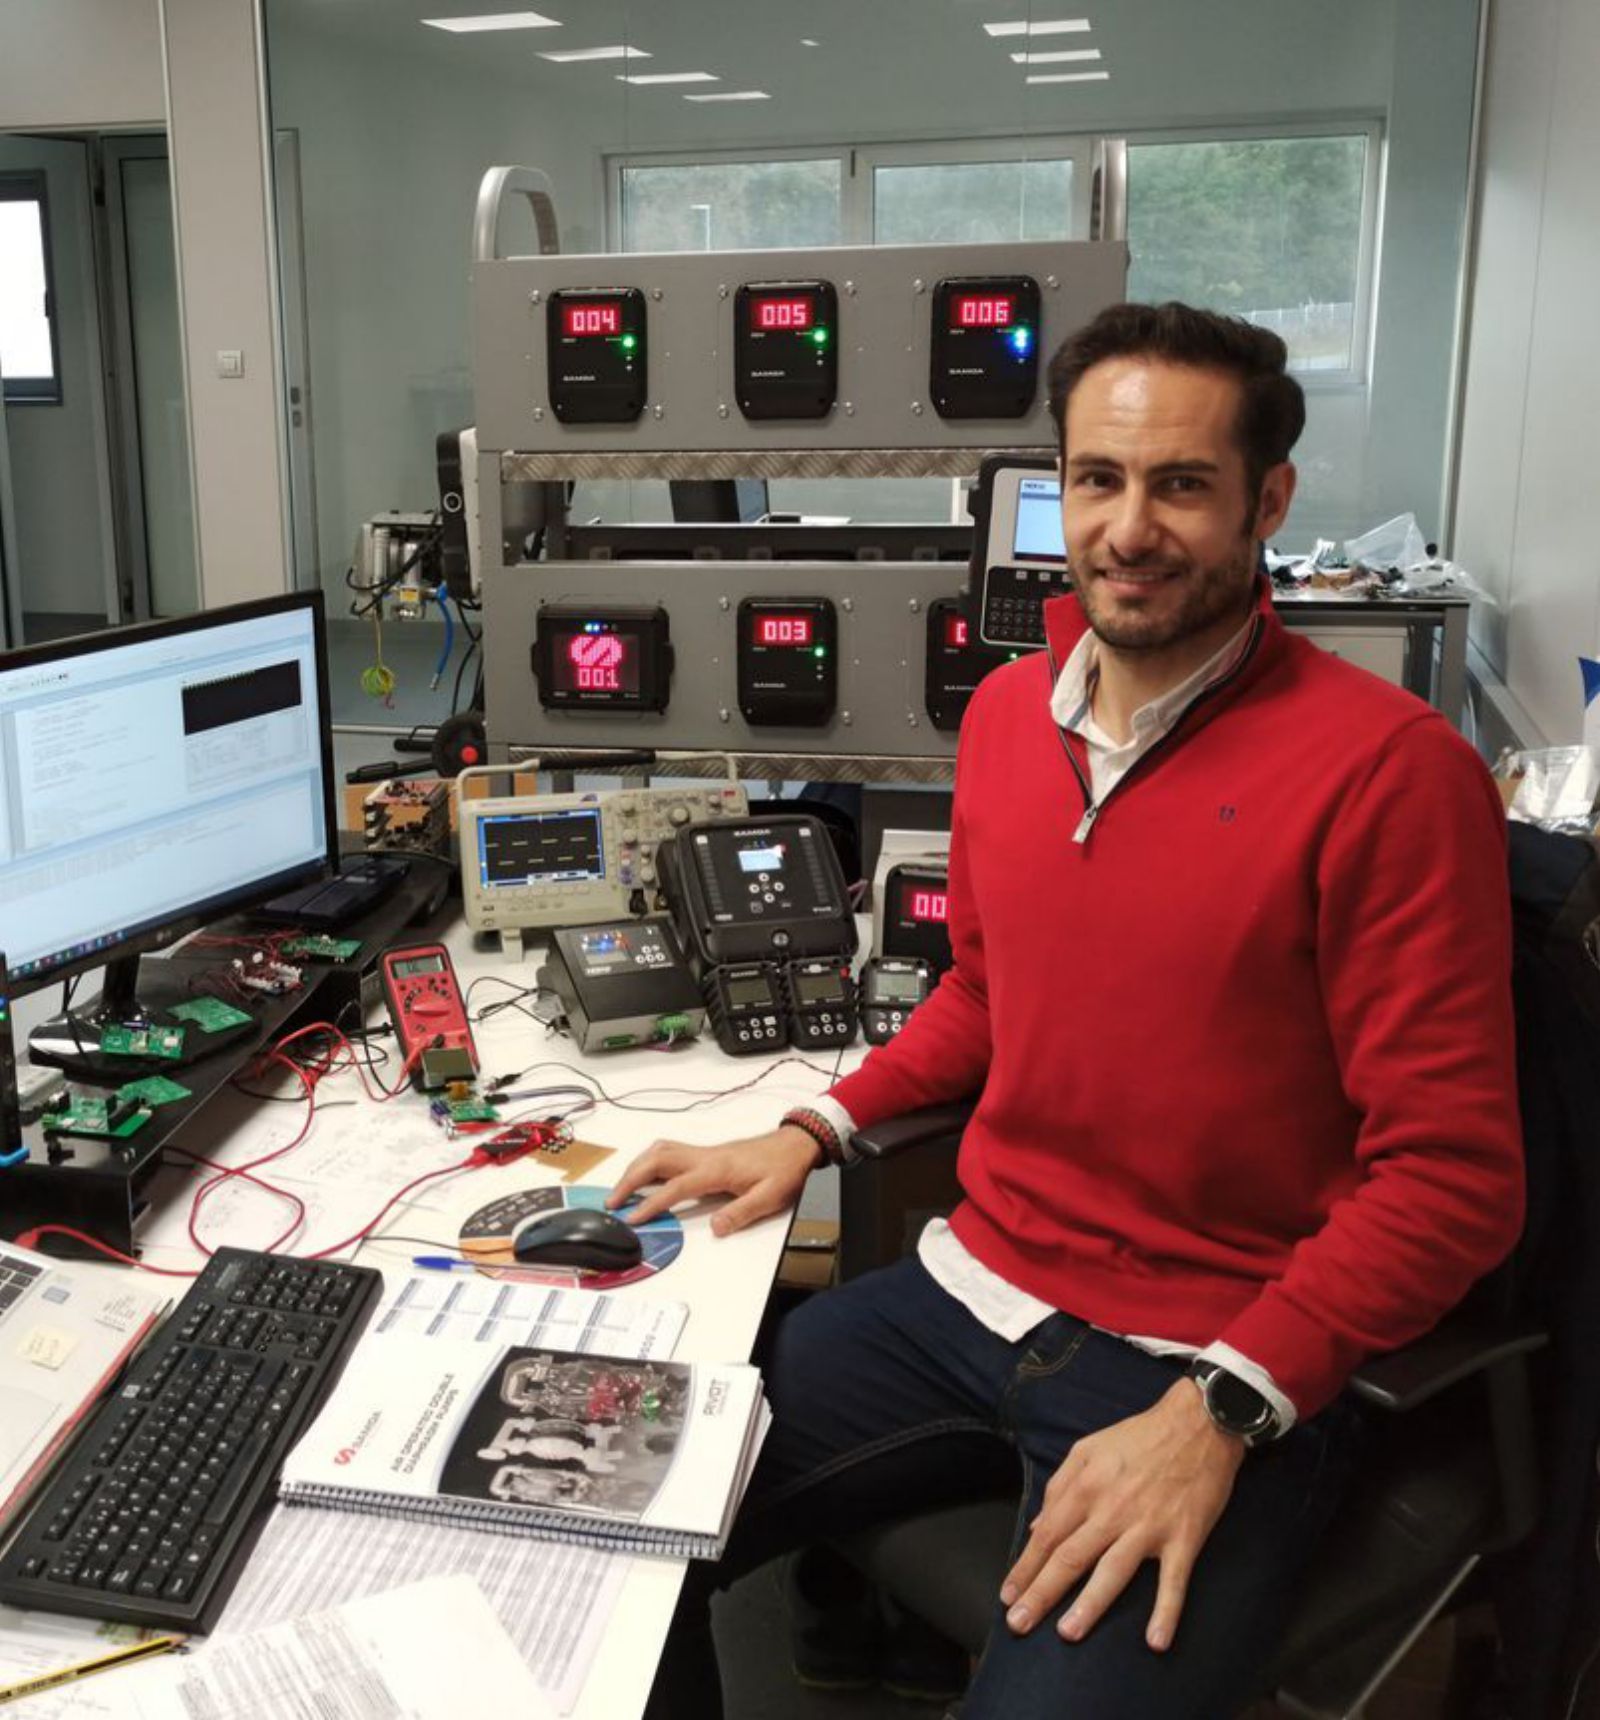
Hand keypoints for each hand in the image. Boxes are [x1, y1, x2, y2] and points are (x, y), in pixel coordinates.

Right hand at [605, 1127, 822, 1235]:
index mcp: (717, 1169)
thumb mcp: (771, 1197)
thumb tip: (715, 1228)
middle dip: (630, 1179)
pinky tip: (647, 1173)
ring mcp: (704, 1152)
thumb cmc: (784, 1170)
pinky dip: (650, 1160)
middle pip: (657, 1160)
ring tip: (622, 1187)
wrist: (796, 1146)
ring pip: (660, 1150)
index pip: (676, 1186)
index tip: (632, 1218)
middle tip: (612, 1201)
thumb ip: (742, 1212)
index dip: (652, 1203)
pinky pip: (670, 1151)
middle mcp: (705, 1156)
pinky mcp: (707, 1153)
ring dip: (637, 1166)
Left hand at [1000, 1378, 1244, 1653]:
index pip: (1048, 1536)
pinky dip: (1166, 1611)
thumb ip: (1060, 1486)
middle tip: (1018, 1625)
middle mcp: (1112, 1510)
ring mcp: (1149, 1526)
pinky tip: (1156, 1642)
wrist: (1199, 1423)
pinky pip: (1174, 1581)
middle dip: (1041, 1593)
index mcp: (1087, 1487)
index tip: (1008, 1597)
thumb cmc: (1139, 1437)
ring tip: (1067, 1634)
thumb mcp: (1089, 1449)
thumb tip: (1039, 1528)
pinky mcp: (1184, 1538)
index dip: (1026, 1568)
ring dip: (1089, 1605)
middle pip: (1071, 1557)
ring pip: (1113, 1571)